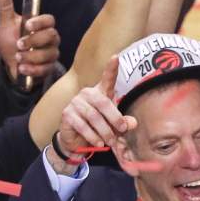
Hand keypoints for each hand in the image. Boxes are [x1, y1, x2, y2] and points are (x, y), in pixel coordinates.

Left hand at [0, 0, 60, 85]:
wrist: (11, 63)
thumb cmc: (12, 41)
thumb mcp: (7, 24)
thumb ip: (6, 8)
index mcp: (42, 26)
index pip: (49, 20)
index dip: (40, 22)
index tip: (27, 25)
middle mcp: (51, 40)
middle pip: (52, 36)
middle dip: (34, 40)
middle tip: (19, 44)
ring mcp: (51, 54)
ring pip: (49, 54)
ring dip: (31, 56)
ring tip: (18, 57)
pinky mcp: (49, 68)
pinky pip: (46, 69)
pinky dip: (33, 69)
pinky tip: (22, 68)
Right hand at [54, 56, 135, 173]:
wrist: (77, 140)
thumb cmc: (98, 129)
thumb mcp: (114, 127)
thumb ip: (124, 124)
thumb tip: (133, 123)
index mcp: (101, 93)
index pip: (107, 79)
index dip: (111, 68)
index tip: (116, 57)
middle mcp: (87, 94)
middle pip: (104, 102)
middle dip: (115, 119)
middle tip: (121, 131)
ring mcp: (75, 102)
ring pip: (94, 116)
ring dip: (105, 132)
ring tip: (110, 142)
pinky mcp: (67, 114)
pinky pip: (82, 125)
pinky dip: (93, 136)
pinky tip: (98, 143)